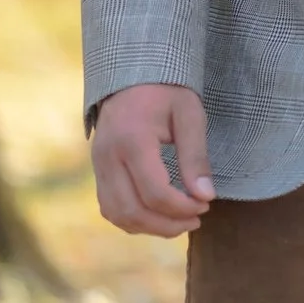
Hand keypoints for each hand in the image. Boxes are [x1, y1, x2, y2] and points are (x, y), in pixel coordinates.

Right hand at [90, 82, 214, 236]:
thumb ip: (196, 157)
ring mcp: (98, 166)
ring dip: (149, 227)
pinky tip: (158, 216)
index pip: (155, 192)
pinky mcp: (97, 171)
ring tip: (180, 223)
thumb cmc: (167, 92)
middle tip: (197, 219)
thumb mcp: (190, 115)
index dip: (182, 207)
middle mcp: (108, 157)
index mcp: (132, 140)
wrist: (132, 76)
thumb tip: (205, 196)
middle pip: (132, 210)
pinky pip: (109, 207)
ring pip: (117, 214)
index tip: (206, 205)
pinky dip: (132, 219)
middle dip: (167, 225)